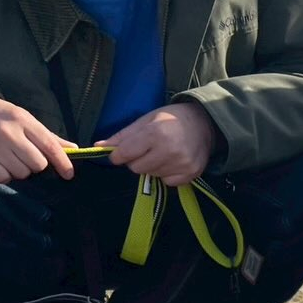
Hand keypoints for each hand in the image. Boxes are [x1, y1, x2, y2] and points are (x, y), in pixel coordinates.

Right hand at [0, 90, 75, 182]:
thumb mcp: (22, 118)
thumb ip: (47, 136)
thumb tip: (73, 148)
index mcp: (22, 120)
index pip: (50, 146)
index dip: (63, 163)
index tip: (69, 174)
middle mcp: (8, 133)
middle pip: (38, 164)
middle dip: (36, 165)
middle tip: (25, 156)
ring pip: (22, 173)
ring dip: (20, 170)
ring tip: (9, 157)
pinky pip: (4, 178)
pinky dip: (4, 175)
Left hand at [97, 103, 215, 186]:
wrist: (203, 123)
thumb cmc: (171, 119)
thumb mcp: (145, 120)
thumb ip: (122, 136)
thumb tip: (98, 147)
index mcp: (155, 133)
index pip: (125, 154)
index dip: (119, 155)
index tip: (121, 153)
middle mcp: (169, 151)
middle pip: (137, 168)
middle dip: (137, 160)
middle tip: (147, 150)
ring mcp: (182, 164)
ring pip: (152, 175)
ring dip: (152, 167)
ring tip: (163, 153)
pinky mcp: (191, 174)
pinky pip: (168, 182)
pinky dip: (167, 174)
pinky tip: (173, 162)